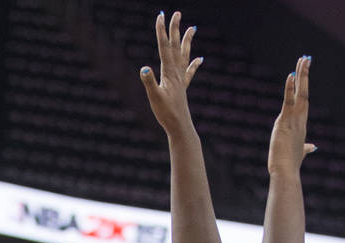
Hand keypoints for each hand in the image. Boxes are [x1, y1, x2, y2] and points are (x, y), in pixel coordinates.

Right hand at [140, 11, 201, 137]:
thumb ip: (149, 82)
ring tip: (192, 28)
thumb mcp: (154, 97)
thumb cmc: (166, 113)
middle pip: (176, 46)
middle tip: (176, 13)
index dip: (161, 31)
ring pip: (185, 55)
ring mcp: (181, 79)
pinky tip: (200, 58)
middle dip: (175, 29)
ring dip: (187, 41)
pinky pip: (189, 72)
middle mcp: (176, 72)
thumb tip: (144, 68)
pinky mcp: (183, 88)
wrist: (180, 126)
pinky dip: (195, 63)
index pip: (164, 47)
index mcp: (168, 72)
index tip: (160, 16)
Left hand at [268, 56, 315, 175]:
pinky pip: (289, 100)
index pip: (303, 101)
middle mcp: (300, 119)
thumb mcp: (298, 153)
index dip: (303, 87)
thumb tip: (312, 147)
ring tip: (303, 59)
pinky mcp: (285, 122)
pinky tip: (291, 75)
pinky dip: (290, 88)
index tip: (302, 73)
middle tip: (306, 58)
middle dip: (305, 75)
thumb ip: (305, 148)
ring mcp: (294, 120)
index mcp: (301, 125)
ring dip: (301, 75)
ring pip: (300, 93)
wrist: (286, 172)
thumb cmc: (289, 165)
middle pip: (305, 92)